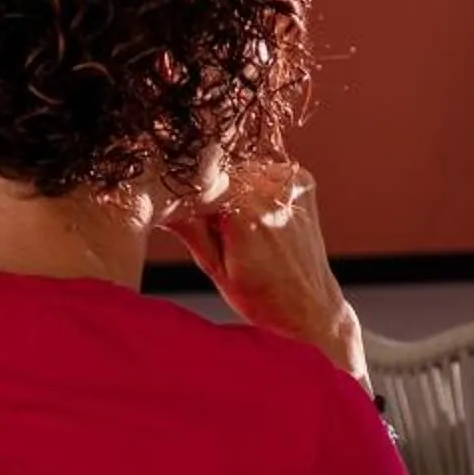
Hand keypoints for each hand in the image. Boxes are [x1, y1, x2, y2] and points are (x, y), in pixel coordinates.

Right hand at [166, 162, 365, 382]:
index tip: (183, 209)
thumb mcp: (216, 270)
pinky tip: (262, 214)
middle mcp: (271, 193)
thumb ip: (190, 230)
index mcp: (245, 215)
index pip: (200, 183)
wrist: (311, 306)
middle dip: (214, 191)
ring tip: (243, 224)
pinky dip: (259, 186)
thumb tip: (162, 204)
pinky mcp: (303, 182)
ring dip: (237, 187)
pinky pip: (267, 171)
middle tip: (217, 224)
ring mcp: (291, 184)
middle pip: (223, 172)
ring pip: (244, 168)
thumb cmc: (264, 299)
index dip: (189, 197)